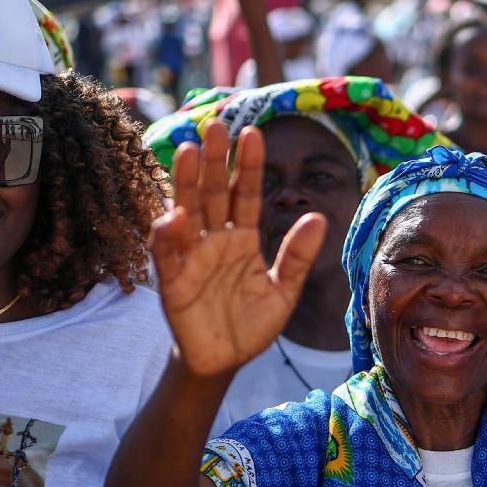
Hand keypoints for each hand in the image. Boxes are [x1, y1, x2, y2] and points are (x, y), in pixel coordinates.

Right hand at [152, 127, 326, 378]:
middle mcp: (215, 240)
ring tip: (188, 151)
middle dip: (215, 160)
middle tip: (216, 124)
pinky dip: (167, 235)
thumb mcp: (283, 291)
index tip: (253, 133)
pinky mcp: (173, 281)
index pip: (246, 195)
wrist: (224, 362)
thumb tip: (319, 217)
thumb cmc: (251, 324)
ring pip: (187, 212)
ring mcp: (192, 257)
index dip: (249, 166)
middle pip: (214, 193)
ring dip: (185, 183)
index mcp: (243, 239)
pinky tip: (172, 216)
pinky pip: (167, 254)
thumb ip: (297, 256)